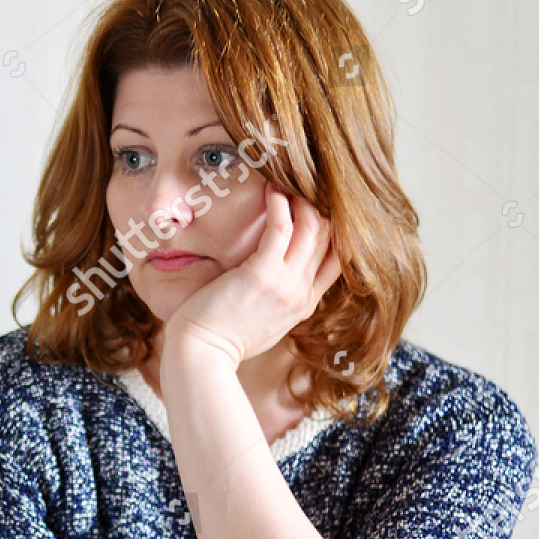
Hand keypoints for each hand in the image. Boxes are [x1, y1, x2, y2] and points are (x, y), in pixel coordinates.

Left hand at [162, 183, 341, 367]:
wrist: (202, 354)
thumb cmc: (222, 339)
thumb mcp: (265, 325)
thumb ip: (280, 302)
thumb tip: (279, 286)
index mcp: (304, 304)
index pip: (336, 259)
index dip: (333, 230)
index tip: (319, 208)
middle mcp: (302, 293)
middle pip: (330, 238)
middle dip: (319, 207)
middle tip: (301, 186)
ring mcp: (286, 284)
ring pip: (313, 228)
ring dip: (301, 200)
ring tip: (284, 184)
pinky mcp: (263, 274)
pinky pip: (282, 227)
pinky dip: (279, 205)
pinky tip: (270, 191)